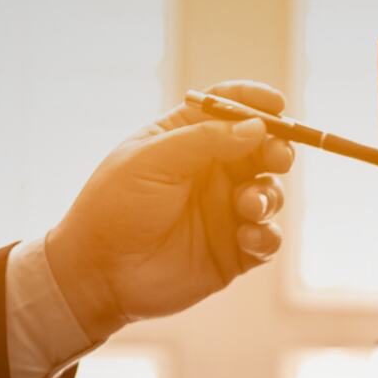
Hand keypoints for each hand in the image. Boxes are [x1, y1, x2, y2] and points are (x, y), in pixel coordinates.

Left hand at [46, 81, 294, 342]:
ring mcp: (225, 213)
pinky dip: (267, 236)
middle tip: (278, 158)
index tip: (277, 105)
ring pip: (270, 194)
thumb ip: (204, 140)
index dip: (255, 103)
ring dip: (268, 196)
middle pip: (262, 151)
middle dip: (277, 150)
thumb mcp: (153, 160)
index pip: (230, 111)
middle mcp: (212, 174)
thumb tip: (257, 127)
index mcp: (188, 140)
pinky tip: (248, 237)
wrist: (100, 273)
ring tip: (248, 206)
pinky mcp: (234, 252)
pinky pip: (267, 240)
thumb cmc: (115, 207)